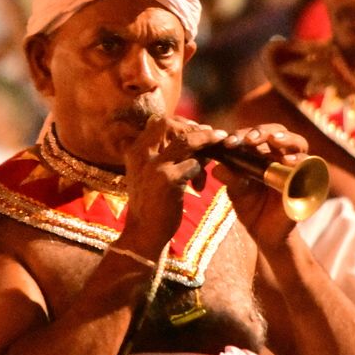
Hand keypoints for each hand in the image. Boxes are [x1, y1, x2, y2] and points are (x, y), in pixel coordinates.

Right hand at [120, 116, 230, 254]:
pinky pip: (193, 165)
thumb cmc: (152, 203)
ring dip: (206, 141)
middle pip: (171, 125)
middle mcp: (141, 154)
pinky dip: (201, 171)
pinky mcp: (167, 181)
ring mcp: (153, 166)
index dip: (181, 123)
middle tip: (212, 136)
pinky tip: (200, 185)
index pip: (159, 122)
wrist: (144, 233)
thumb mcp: (151, 174)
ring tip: (219, 146)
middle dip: (194, 128)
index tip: (197, 130)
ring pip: (186, 141)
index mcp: (136, 150)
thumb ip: (166, 155)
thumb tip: (197, 140)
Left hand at [212, 125, 308, 247]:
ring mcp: (295, 167)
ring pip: (298, 143)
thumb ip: (230, 178)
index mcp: (261, 154)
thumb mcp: (237, 192)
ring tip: (274, 140)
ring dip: (286, 139)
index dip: (242, 134)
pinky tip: (288, 162)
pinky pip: (310, 166)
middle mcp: (280, 156)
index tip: (228, 143)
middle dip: (263, 131)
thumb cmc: (251, 207)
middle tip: (249, 139)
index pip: (255, 135)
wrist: (266, 234)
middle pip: (278, 132)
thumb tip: (216, 168)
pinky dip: (300, 161)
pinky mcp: (307, 181)